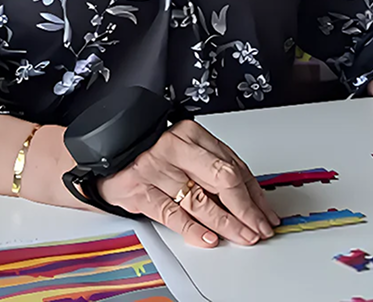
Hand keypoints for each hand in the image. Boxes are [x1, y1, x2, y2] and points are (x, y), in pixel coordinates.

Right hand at [96, 119, 278, 247]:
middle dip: (247, 208)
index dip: (254, 192)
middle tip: (260, 227)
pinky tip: (210, 238)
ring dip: (228, 223)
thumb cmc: (150, 152)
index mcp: (190, 133)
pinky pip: (173, 215)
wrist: (107, 154)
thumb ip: (212, 166)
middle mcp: (175, 148)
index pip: (233, 164)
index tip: (266, 211)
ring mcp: (156, 170)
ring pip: (202, 200)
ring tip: (244, 236)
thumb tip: (249, 197)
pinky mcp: (140, 191)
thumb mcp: (184, 148)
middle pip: (222, 179)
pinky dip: (194, 229)